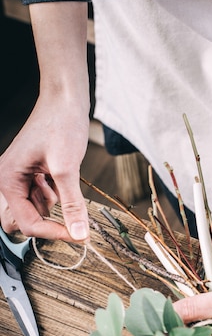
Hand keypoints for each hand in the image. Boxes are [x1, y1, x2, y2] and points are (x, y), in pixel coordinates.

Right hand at [0, 95, 89, 240]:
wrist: (65, 99)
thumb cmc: (61, 124)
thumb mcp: (67, 168)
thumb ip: (72, 204)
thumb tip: (80, 234)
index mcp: (7, 179)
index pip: (27, 223)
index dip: (54, 232)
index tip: (79, 236)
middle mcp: (9, 180)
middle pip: (23, 222)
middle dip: (46, 222)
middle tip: (68, 214)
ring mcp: (21, 177)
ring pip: (34, 210)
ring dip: (52, 206)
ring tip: (62, 182)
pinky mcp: (33, 174)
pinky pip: (41, 197)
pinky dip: (55, 195)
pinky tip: (61, 178)